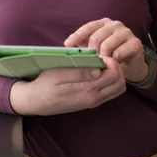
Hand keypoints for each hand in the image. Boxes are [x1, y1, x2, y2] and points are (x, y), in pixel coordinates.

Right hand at [9, 57, 125, 115]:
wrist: (35, 101)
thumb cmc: (44, 84)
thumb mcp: (58, 74)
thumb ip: (79, 72)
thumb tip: (99, 70)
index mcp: (88, 90)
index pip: (114, 75)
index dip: (111, 61)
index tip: (100, 54)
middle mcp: (94, 98)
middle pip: (120, 83)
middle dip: (116, 68)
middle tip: (103, 58)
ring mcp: (93, 102)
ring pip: (117, 89)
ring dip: (114, 75)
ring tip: (100, 64)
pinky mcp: (90, 103)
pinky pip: (109, 93)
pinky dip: (109, 81)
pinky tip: (96, 72)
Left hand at [64, 18, 147, 83]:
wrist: (131, 65)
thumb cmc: (110, 54)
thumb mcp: (96, 48)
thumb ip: (84, 43)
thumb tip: (67, 44)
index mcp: (104, 23)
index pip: (88, 27)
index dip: (77, 36)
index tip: (67, 45)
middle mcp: (115, 24)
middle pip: (96, 37)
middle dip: (91, 52)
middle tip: (91, 62)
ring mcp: (126, 32)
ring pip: (107, 45)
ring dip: (102, 58)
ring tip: (102, 65)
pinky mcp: (135, 43)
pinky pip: (119, 53)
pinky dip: (114, 61)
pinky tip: (114, 64)